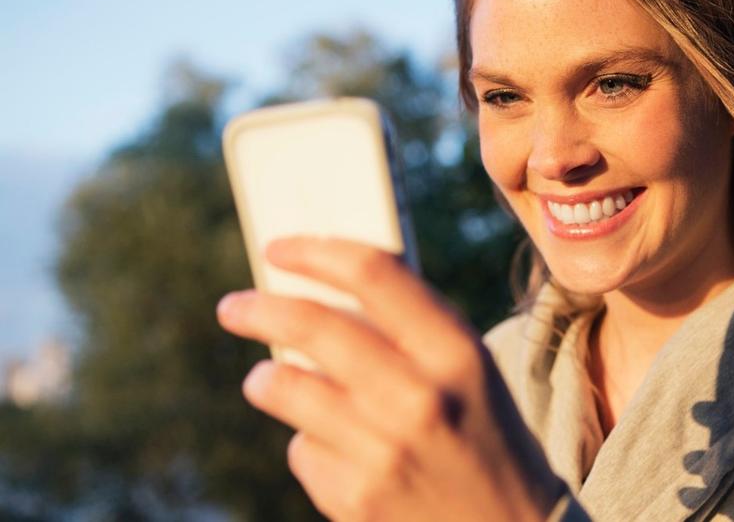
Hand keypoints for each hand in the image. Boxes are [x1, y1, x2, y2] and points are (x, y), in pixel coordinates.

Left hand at [217, 236, 564, 520]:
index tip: (280, 248)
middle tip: (234, 307)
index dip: (316, 251)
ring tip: (267, 379)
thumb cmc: (486, 435)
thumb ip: (411, 328)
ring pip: (286, 388)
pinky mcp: (357, 499)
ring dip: (267, 379)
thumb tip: (328, 287)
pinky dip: (308, 442)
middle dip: (259, 310)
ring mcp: (384, 452)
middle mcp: (420, 397)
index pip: (373, 274)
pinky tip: (338, 448)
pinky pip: (301, 449)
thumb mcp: (470, 369)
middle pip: (312, 326)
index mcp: (456, 351)